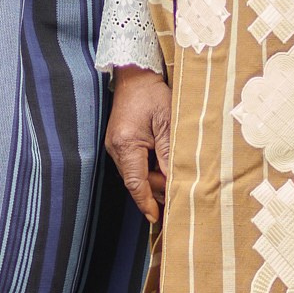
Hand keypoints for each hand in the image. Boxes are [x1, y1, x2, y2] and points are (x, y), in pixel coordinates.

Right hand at [104, 66, 171, 222]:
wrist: (134, 75)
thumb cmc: (152, 94)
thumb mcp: (168, 122)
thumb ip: (169, 152)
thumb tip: (173, 180)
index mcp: (125, 143)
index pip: (135, 182)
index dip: (146, 202)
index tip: (156, 218)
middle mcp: (115, 147)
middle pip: (135, 180)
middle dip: (155, 190)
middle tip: (178, 195)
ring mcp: (115, 145)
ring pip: (134, 173)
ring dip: (153, 179)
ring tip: (174, 180)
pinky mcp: (119, 141)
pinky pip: (133, 163)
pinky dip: (148, 169)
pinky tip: (163, 166)